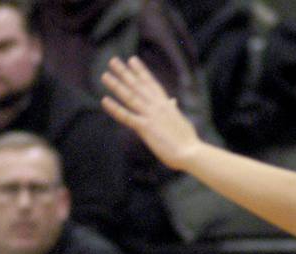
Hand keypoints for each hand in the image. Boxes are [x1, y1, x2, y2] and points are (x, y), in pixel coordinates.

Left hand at [101, 56, 200, 171]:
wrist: (191, 152)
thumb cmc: (188, 141)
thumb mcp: (180, 120)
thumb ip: (173, 109)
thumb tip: (172, 101)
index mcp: (166, 104)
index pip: (151, 83)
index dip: (141, 71)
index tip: (132, 60)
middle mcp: (157, 106)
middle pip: (138, 85)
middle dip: (125, 72)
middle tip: (113, 61)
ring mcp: (150, 116)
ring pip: (130, 97)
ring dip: (116, 85)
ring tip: (105, 75)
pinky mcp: (145, 128)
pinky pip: (127, 116)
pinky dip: (115, 108)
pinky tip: (105, 100)